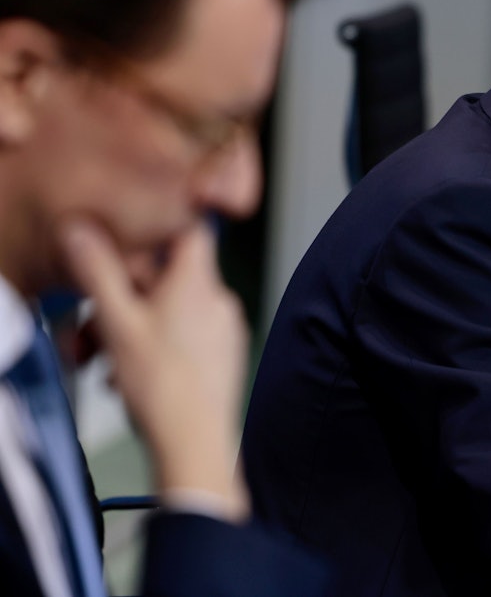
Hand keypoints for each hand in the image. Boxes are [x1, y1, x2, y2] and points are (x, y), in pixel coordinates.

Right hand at [59, 217, 248, 519]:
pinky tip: (132, 378)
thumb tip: (82, 230)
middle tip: (95, 329)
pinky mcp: (223, 356)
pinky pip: (185, 338)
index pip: (189, 230)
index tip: (127, 252)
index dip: (155, 234)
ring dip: (134, 330)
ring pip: (171, 312)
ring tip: (109, 363)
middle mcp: (219, 300)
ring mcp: (225, 329)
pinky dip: (155, 350)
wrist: (195, 443)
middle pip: (168, 278)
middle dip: (125, 299)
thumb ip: (98, 272)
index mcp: (199, 282)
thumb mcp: (116, 322)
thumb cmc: (162, 387)